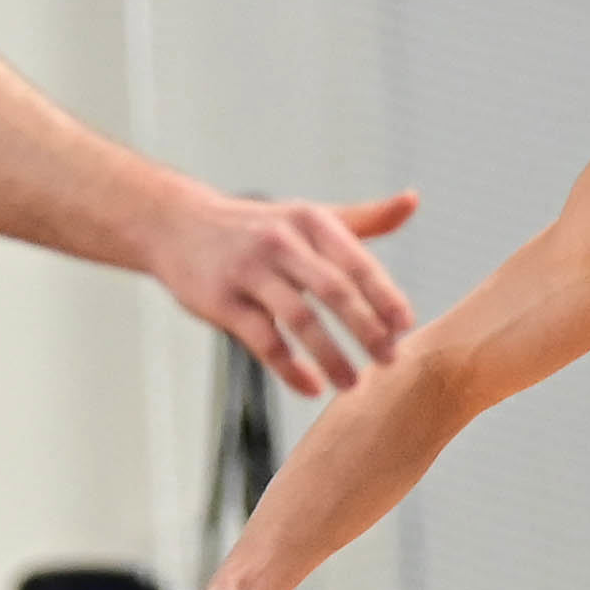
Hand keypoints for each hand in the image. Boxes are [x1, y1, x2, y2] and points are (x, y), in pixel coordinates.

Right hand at [147, 189, 421, 397]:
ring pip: (298, 319)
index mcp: (309, 222)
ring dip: (330, 356)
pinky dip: (289, 368)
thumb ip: (363, 219)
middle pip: (332, 289)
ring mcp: (249, 271)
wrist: (176, 225)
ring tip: (352, 386)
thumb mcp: (308, 216)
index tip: (406, 326)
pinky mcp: (221, 301)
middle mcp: (281, 242)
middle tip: (389, 361)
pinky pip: (263, 340)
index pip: (355, 261)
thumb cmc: (257, 227)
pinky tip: (311, 388)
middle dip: (365, 328)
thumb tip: (413, 200)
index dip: (384, 295)